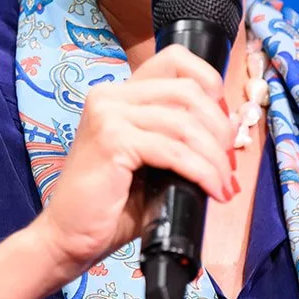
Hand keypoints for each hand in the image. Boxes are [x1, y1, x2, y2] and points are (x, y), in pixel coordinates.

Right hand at [33, 43, 238, 282]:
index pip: (175, 60)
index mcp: (118, 95)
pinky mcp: (112, 141)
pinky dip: (202, 172)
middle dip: (219, 128)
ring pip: (185, 124)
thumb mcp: (153, 162)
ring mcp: (108, 115)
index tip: (223, 122)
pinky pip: (174, 151)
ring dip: (214, 158)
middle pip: (188, 91)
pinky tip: (212, 190)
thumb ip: (182, 138)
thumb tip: (230, 125)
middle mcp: (109, 95)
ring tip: (223, 185)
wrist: (68, 238)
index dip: (210, 83)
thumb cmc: (110, 206)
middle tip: (229, 164)